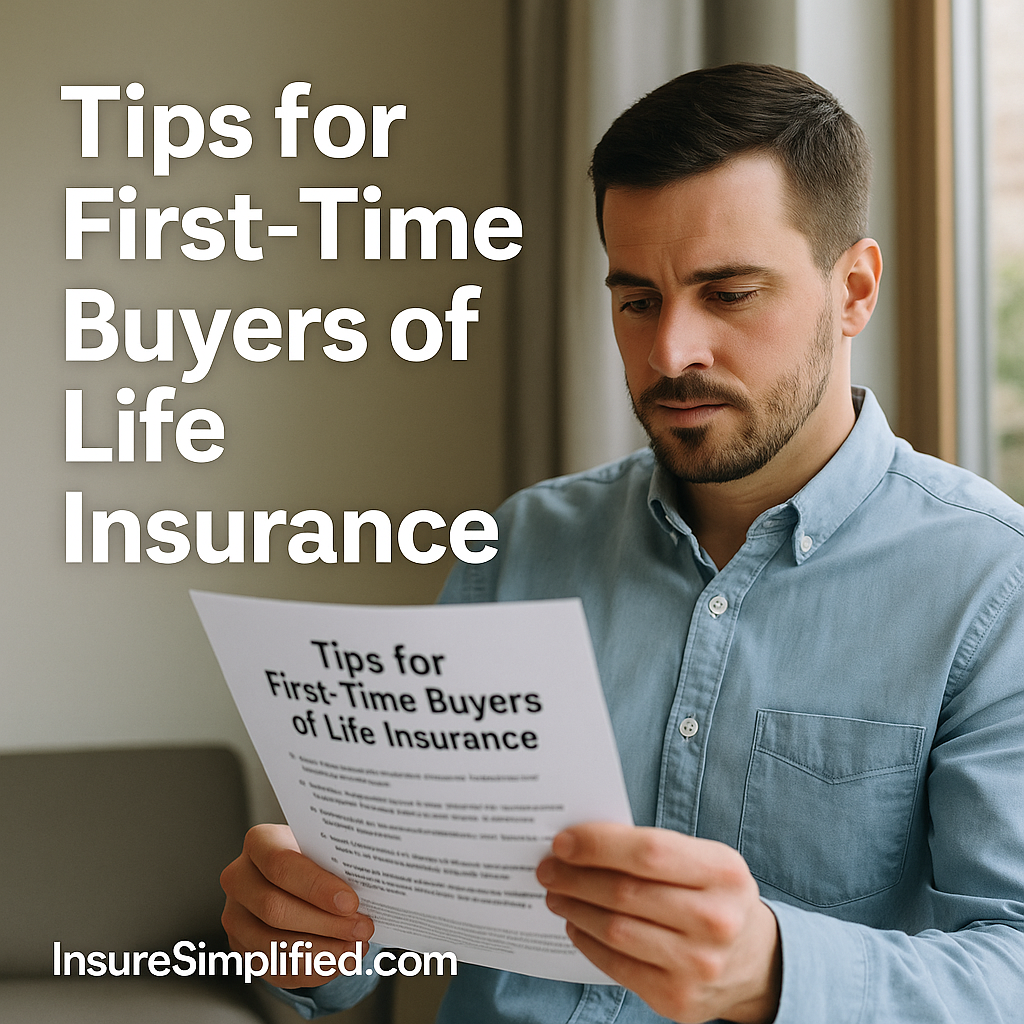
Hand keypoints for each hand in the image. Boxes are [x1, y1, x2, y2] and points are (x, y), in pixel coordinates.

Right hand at [220, 823, 373, 987]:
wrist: (293, 875)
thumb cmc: (312, 857)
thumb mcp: (321, 847)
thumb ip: (336, 862)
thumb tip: (370, 884)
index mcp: (259, 843)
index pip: (280, 865)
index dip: (316, 887)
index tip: (350, 902)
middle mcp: (239, 879)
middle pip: (275, 910)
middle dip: (325, 924)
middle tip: (362, 928)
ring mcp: (236, 916)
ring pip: (273, 945)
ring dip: (321, 952)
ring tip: (355, 948)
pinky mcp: (242, 948)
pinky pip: (275, 969)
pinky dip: (313, 969)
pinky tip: (340, 961)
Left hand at [536, 823, 780, 1023]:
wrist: (755, 961)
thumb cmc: (714, 896)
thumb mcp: (703, 861)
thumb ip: (652, 850)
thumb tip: (581, 843)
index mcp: (723, 872)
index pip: (647, 852)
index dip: (598, 845)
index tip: (562, 842)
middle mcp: (716, 920)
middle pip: (625, 892)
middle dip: (575, 877)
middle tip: (547, 869)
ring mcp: (699, 965)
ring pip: (616, 930)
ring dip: (575, 908)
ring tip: (556, 895)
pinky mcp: (678, 999)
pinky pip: (617, 966)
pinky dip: (588, 942)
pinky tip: (575, 926)